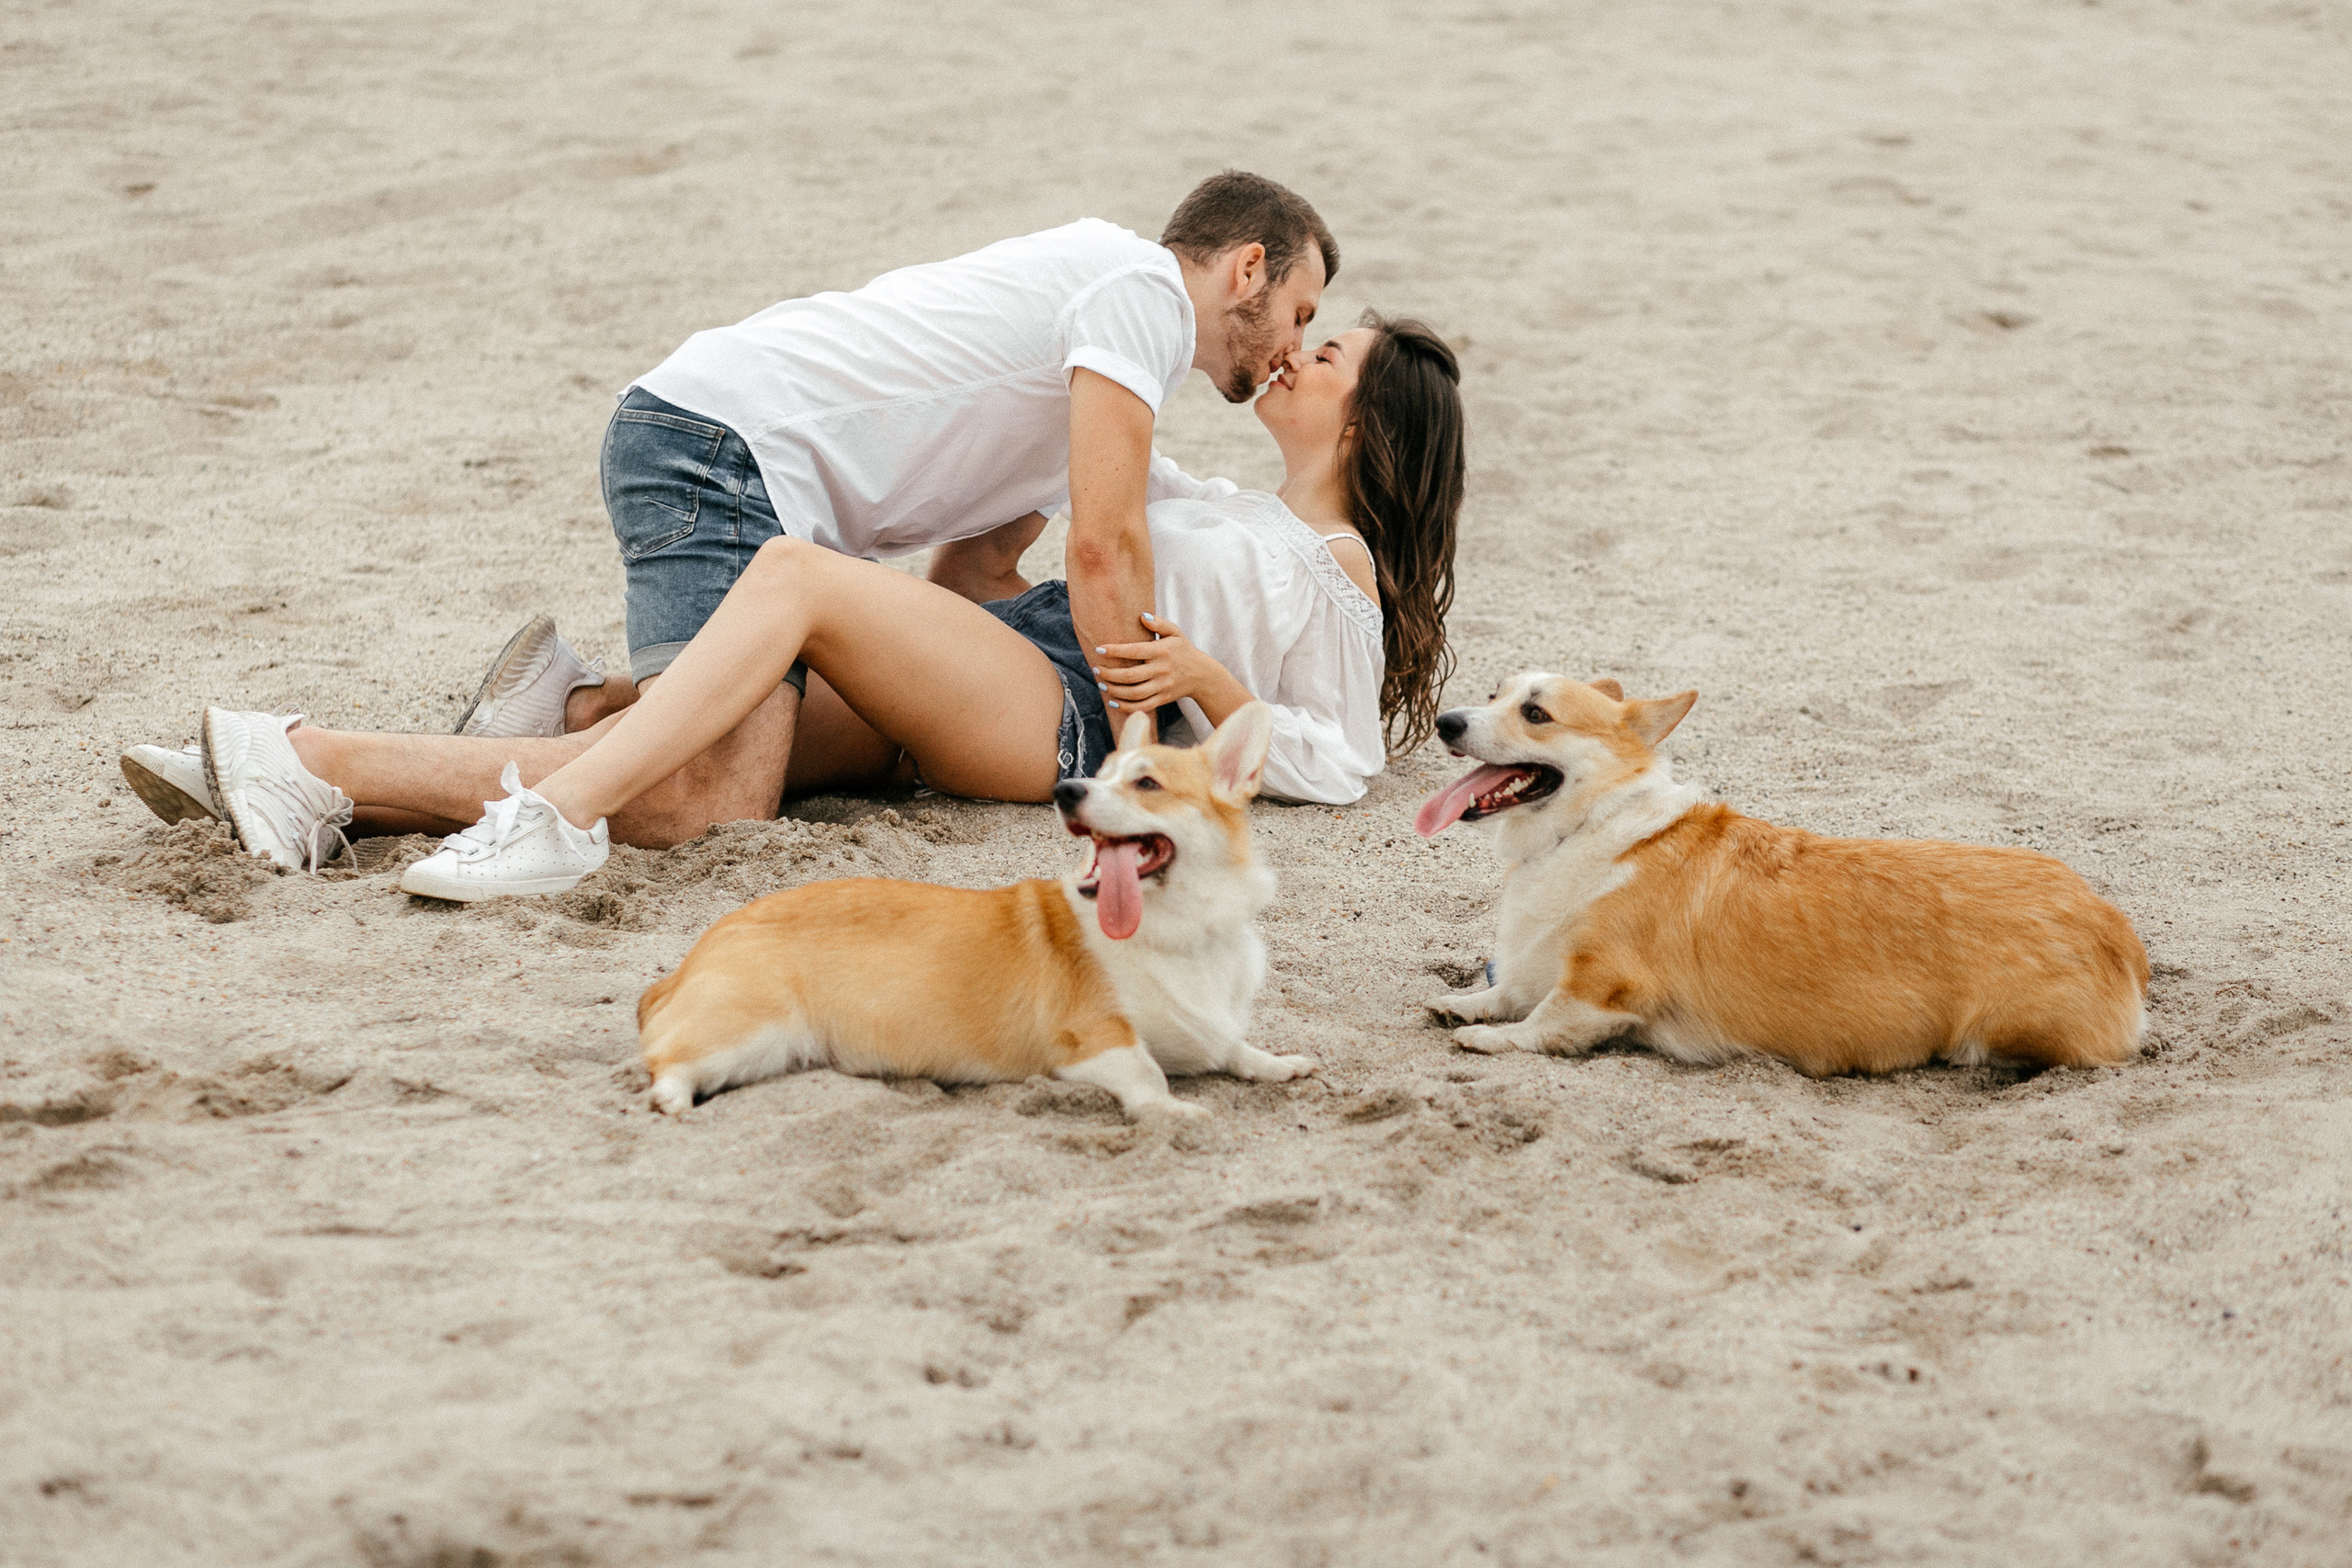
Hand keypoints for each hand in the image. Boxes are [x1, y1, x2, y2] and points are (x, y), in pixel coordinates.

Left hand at [1092, 613, 1247, 718]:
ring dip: (1114, 690)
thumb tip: (1141, 616)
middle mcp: (1161, 670)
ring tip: (1102, 684)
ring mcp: (1162, 687)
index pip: (1134, 651)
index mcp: (1161, 651)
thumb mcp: (1175, 632)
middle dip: (1109, 674)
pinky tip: (1113, 701)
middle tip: (1096, 669)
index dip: (1114, 651)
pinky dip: (1126, 707)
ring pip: (1134, 693)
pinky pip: (1142, 706)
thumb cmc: (1183, 650)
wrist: (1203, 675)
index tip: (1099, 649)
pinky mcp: (1163, 699)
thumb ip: (1159, 623)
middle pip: (1130, 675)